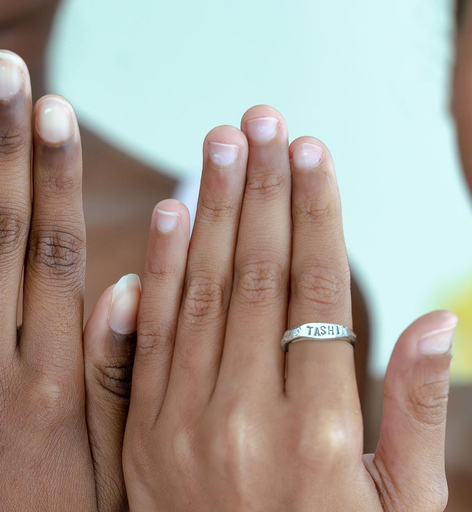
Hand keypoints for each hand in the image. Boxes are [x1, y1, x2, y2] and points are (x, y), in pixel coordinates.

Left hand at [122, 106, 453, 510]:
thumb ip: (410, 418)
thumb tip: (431, 322)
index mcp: (320, 437)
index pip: (316, 295)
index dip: (315, 215)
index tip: (313, 152)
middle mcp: (246, 421)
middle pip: (255, 278)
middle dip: (259, 192)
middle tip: (260, 120)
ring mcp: (183, 427)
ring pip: (198, 295)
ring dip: (209, 212)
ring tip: (218, 147)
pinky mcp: (142, 437)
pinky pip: (148, 340)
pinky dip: (156, 273)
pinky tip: (168, 218)